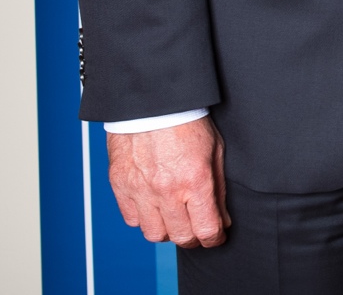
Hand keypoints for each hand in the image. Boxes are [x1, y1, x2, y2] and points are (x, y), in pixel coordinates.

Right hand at [106, 118, 229, 247]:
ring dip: (167, 230)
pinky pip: (132, 219)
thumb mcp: (215, 150)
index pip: (206, 229)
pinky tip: (153, 206)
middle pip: (180, 237)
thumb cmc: (187, 122)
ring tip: (174, 218)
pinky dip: (144, 218)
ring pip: (153, 234)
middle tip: (197, 230)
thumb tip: (221, 219)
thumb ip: (218, 189)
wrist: (152, 103)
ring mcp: (140, 190)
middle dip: (193, 238)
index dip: (214, 238)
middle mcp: (166, 190)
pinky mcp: (120, 186)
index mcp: (195, 180)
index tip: (216, 237)